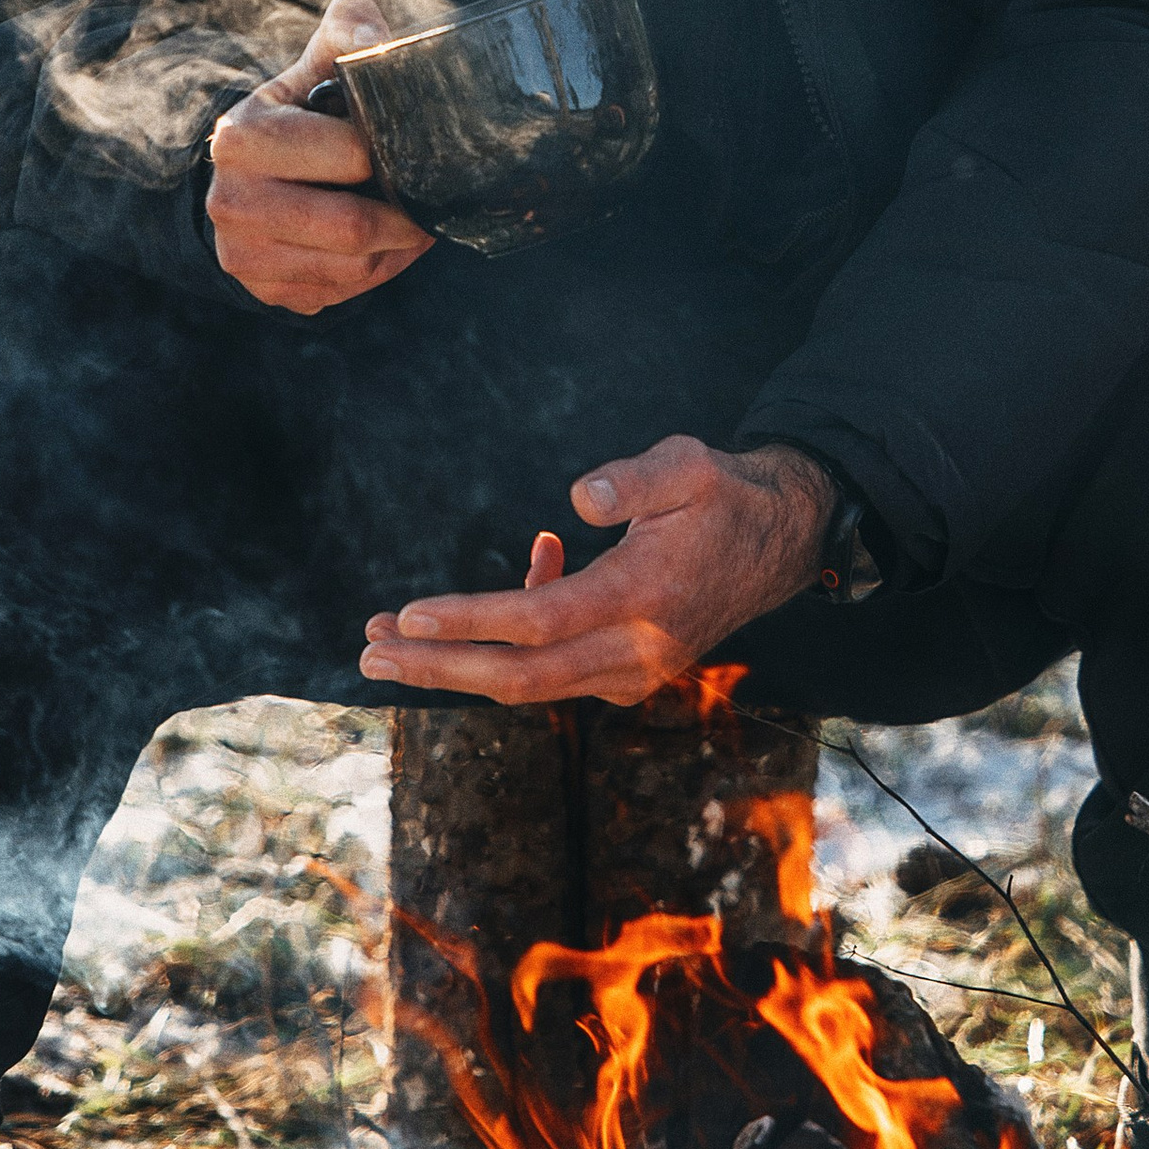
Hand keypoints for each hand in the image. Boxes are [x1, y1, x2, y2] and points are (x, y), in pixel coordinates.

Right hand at [205, 0, 434, 312]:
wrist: (252, 169)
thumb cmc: (302, 109)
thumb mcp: (319, 62)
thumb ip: (349, 31)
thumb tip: (373, 39)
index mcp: (242, 137)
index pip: (351, 156)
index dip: (393, 153)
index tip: (412, 147)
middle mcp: (230, 202)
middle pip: (351, 227)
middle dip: (405, 215)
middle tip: (430, 199)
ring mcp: (242, 255)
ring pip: (353, 268)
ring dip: (398, 247)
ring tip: (412, 220)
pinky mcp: (264, 291)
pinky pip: (342, 293)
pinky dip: (377, 271)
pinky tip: (384, 244)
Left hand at [360, 437, 835, 706]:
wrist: (780, 544)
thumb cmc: (723, 494)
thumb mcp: (687, 463)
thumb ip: (633, 480)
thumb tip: (575, 501)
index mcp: (645, 597)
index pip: (539, 623)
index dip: (469, 622)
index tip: (406, 617)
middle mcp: (638, 650)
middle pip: (521, 677)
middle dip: (439, 668)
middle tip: (368, 655)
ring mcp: (635, 672)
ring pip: (530, 685)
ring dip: (458, 665)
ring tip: (391, 643)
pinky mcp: (631, 674)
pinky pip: (553, 670)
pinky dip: (515, 639)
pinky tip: (528, 566)